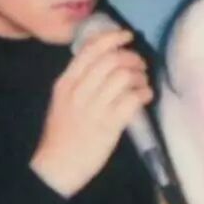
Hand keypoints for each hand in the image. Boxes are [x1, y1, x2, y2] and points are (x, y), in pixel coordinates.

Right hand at [31, 27, 152, 196]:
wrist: (57, 167)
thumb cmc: (62, 134)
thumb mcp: (63, 101)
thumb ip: (80, 81)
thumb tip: (106, 62)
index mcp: (66, 83)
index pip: (90, 50)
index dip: (112, 37)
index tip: (126, 36)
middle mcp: (79, 91)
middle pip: (111, 60)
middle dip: (131, 58)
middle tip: (140, 65)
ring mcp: (94, 108)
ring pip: (124, 77)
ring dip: (140, 76)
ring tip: (143, 83)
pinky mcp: (109, 125)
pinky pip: (132, 99)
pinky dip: (144, 93)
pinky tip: (146, 96)